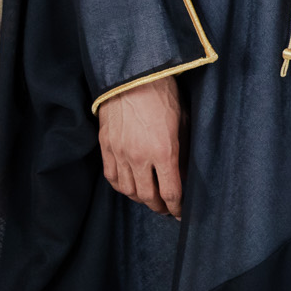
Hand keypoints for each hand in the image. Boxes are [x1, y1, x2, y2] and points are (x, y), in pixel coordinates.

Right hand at [99, 75, 182, 217]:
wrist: (134, 78)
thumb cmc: (164, 96)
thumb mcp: (183, 123)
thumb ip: (183, 151)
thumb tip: (184, 173)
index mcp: (164, 152)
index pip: (171, 192)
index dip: (177, 207)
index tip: (181, 212)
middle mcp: (140, 158)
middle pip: (147, 197)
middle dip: (159, 207)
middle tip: (167, 209)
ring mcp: (120, 154)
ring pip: (128, 190)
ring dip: (140, 199)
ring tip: (150, 199)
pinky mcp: (106, 148)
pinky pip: (112, 177)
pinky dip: (122, 186)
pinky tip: (130, 186)